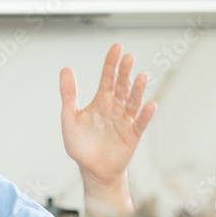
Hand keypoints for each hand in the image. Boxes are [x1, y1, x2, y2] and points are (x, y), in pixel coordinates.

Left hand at [60, 44, 155, 186]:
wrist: (91, 169)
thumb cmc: (80, 144)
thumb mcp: (70, 118)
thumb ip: (69, 95)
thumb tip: (65, 69)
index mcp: (101, 102)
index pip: (107, 79)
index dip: (111, 64)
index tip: (117, 47)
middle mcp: (115, 108)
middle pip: (123, 86)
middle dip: (125, 72)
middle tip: (128, 57)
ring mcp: (125, 121)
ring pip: (133, 102)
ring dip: (138, 90)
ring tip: (142, 76)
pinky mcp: (132, 136)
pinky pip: (141, 124)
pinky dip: (146, 115)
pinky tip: (150, 105)